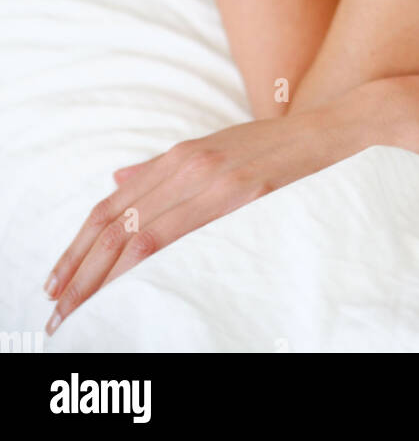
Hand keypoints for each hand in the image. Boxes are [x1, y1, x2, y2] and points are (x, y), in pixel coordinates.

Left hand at [41, 90, 381, 336]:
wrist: (338, 130)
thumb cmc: (281, 147)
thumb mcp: (220, 148)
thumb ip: (168, 167)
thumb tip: (117, 180)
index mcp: (183, 154)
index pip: (114, 204)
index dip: (79, 245)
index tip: (58, 280)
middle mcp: (192, 163)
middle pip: (118, 221)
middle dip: (81, 269)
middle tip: (59, 309)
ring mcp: (217, 179)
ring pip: (142, 232)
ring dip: (105, 276)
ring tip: (83, 310)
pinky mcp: (245, 196)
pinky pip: (185, 235)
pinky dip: (150, 264)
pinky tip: (135, 287)